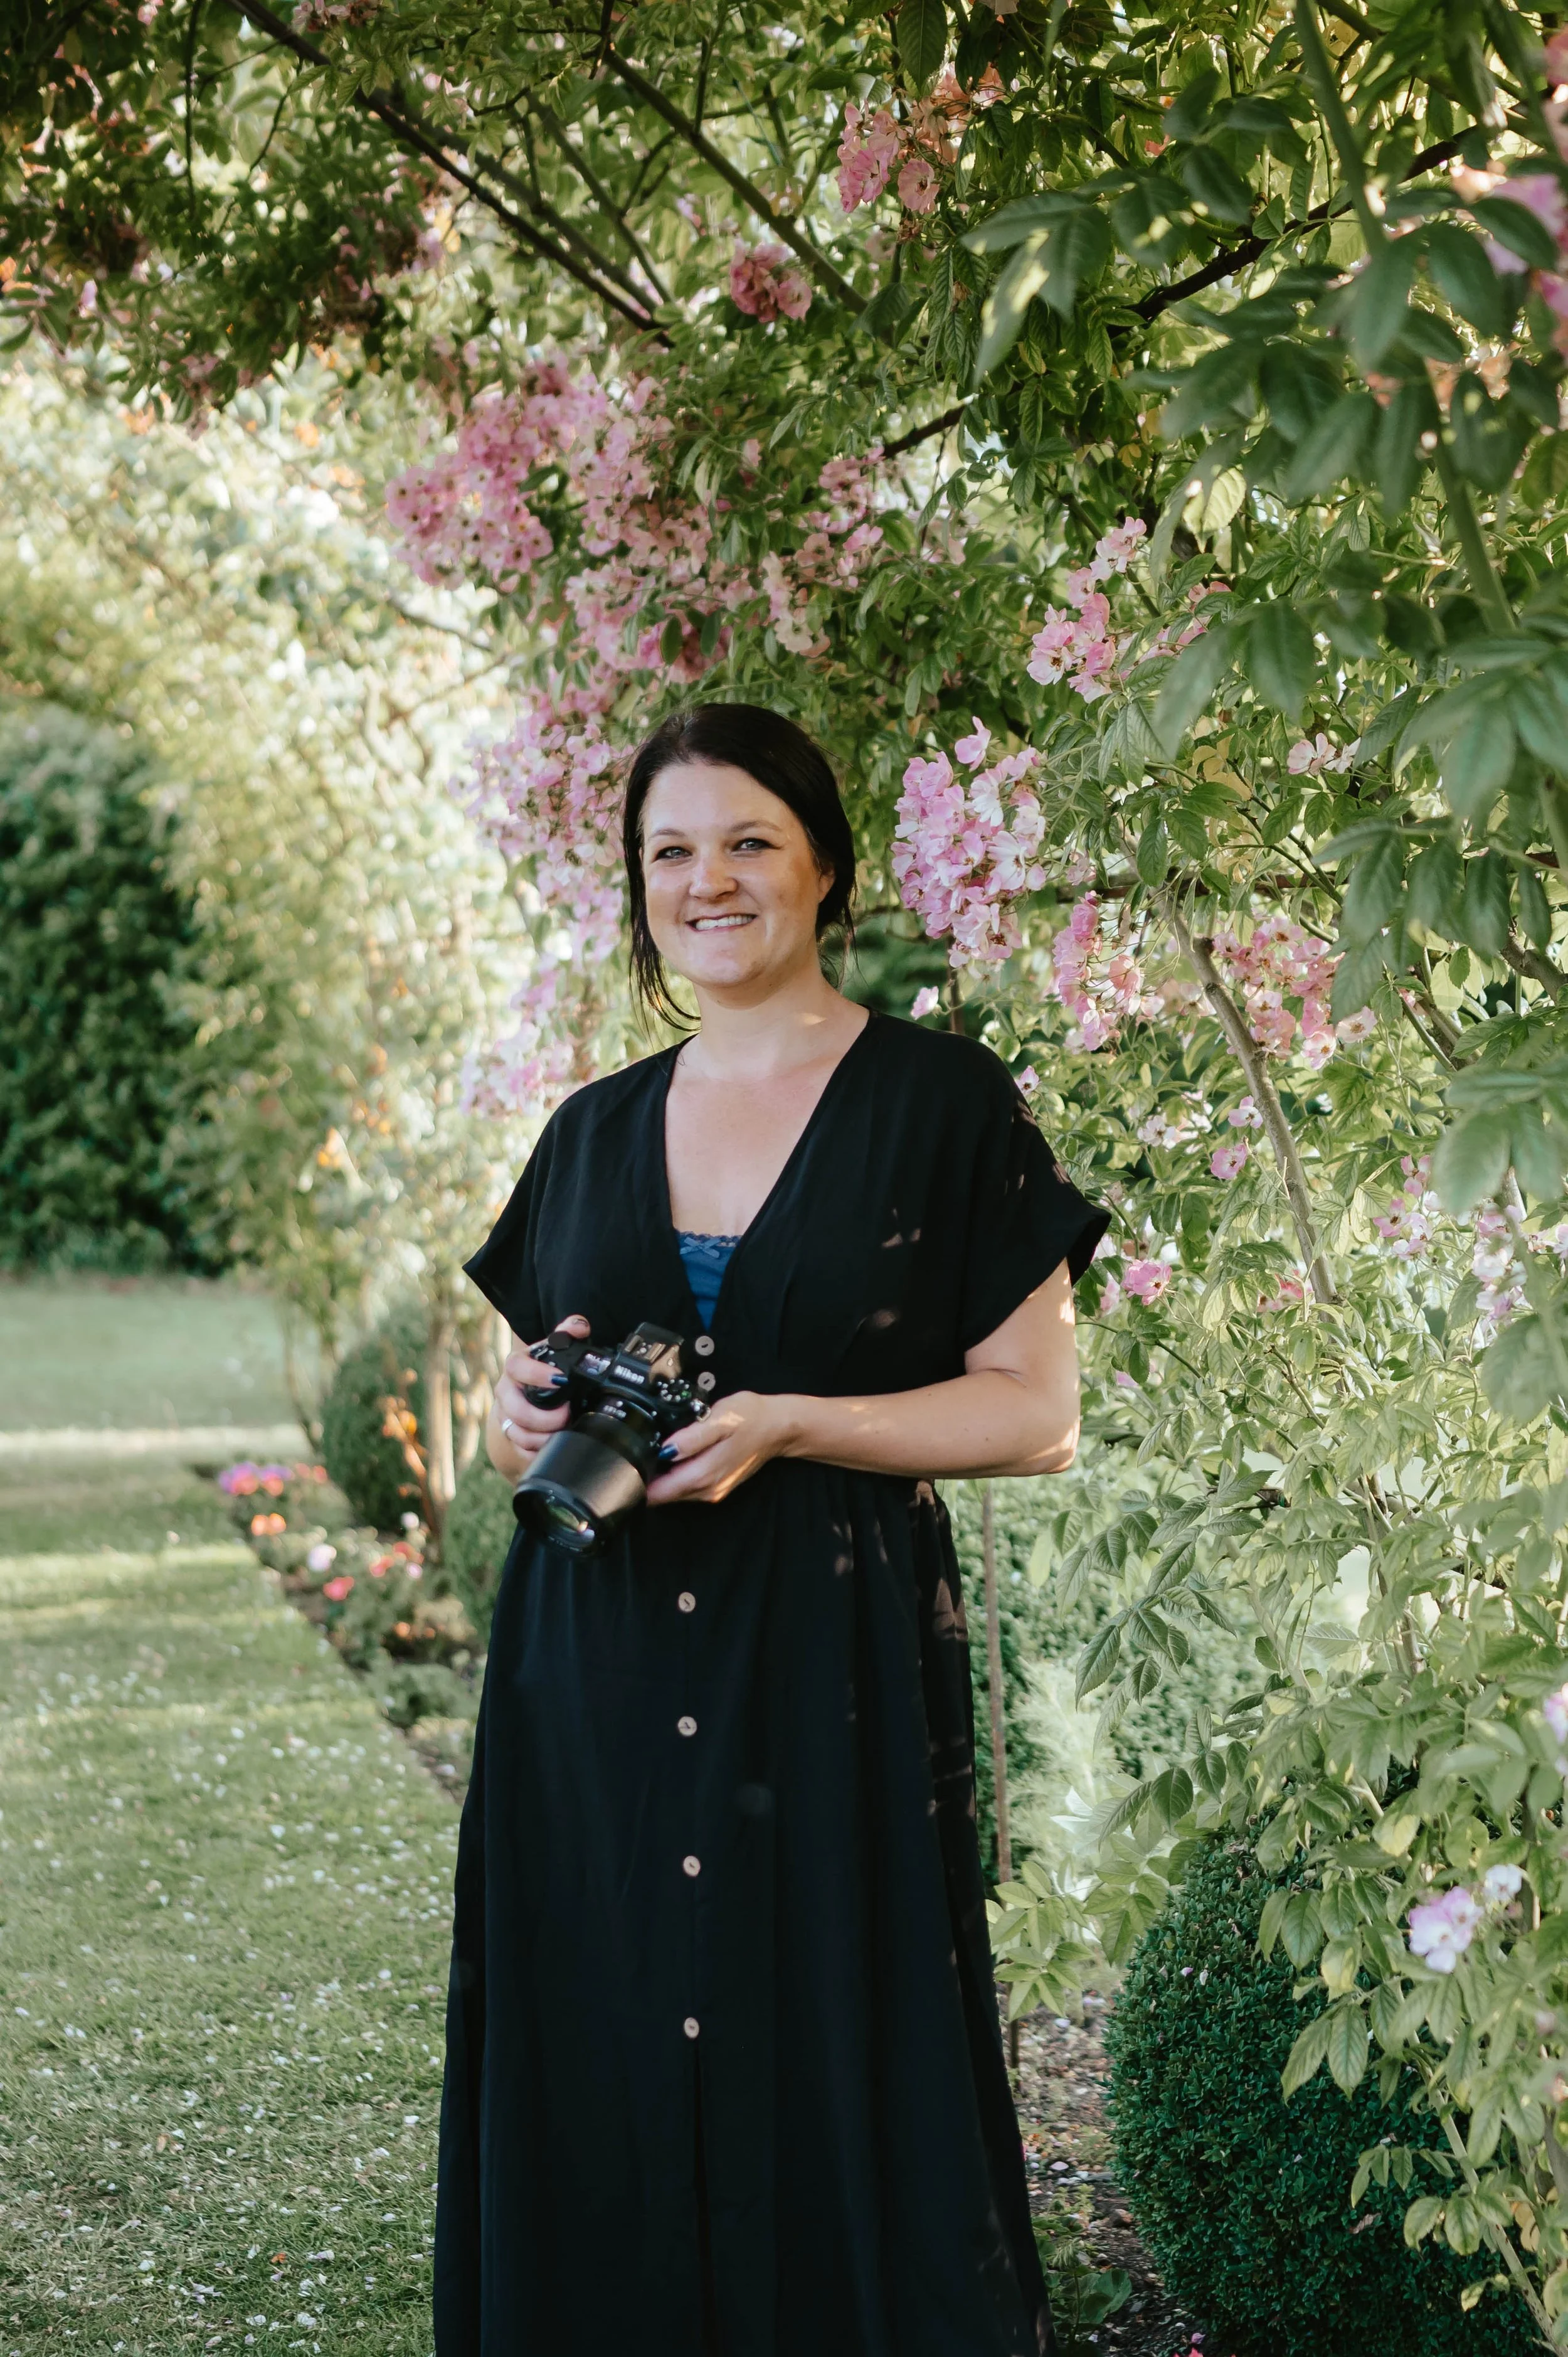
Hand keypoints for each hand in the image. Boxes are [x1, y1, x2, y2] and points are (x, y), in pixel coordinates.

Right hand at [487, 1314, 589, 1482]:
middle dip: (543, 1418)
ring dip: (542, 1438)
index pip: (516, 1367)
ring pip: (517, 1434)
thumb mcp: (554, 1351)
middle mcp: (506, 1393)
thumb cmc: (543, 1372)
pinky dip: (538, 1453)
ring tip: (562, 1433)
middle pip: (514, 1410)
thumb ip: (568, 1333)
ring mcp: (506, 1417)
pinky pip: (521, 1452)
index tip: (559, 1380)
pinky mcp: (510, 1439)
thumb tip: (579, 1326)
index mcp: (516, 1368)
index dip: (536, 1374)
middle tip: (567, 1416)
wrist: (525, 1397)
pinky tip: (553, 1447)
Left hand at [645, 1391, 800, 1506]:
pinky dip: (676, 1476)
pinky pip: (687, 1487)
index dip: (638, 1482)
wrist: (779, 1427)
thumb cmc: (751, 1418)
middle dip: (647, 1478)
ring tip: (655, 1451)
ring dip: (661, 1477)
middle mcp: (706, 1490)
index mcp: (703, 1474)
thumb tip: (664, 1449)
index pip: (657, 1493)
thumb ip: (691, 1437)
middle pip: (662, 1495)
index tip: (627, 1464)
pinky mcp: (717, 1487)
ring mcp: (713, 1491)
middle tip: (637, 1452)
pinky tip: (676, 1456)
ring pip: (674, 1492)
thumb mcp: (719, 1418)